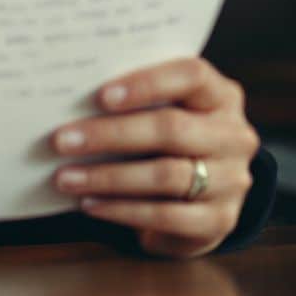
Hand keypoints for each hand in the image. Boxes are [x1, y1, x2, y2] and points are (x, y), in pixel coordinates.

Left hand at [49, 57, 259, 257]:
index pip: (191, 75)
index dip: (147, 83)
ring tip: (65, 177)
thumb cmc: (166, 140)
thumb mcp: (161, 111)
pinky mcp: (221, 220)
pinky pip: (166, 216)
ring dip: (107, 177)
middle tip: (62, 140)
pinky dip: (122, 210)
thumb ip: (132, 100)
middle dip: (110, 134)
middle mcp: (233, 135)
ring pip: (166, 175)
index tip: (101, 95)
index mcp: (220, 95)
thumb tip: (68, 96)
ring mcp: (232, 180)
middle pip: (171, 128)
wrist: (202, 197)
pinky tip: (89, 204)